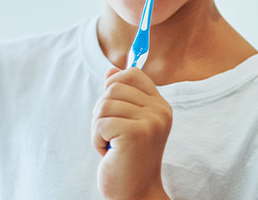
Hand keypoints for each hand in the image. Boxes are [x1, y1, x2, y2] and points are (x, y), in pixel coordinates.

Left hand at [92, 67, 172, 199]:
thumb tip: (110, 70)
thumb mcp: (125, 121)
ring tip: (113, 144)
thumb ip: (121, 96)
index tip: (114, 109)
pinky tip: (111, 152)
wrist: (135, 192)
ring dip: (98, 127)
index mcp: (160, 105)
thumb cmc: (127, 156)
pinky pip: (100, 123)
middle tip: (112, 134)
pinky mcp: (136, 133)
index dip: (113, 85)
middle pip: (112, 87)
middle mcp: (160, 111)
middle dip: (102, 111)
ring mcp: (151, 121)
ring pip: (103, 105)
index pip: (131, 73)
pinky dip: (97, 140)